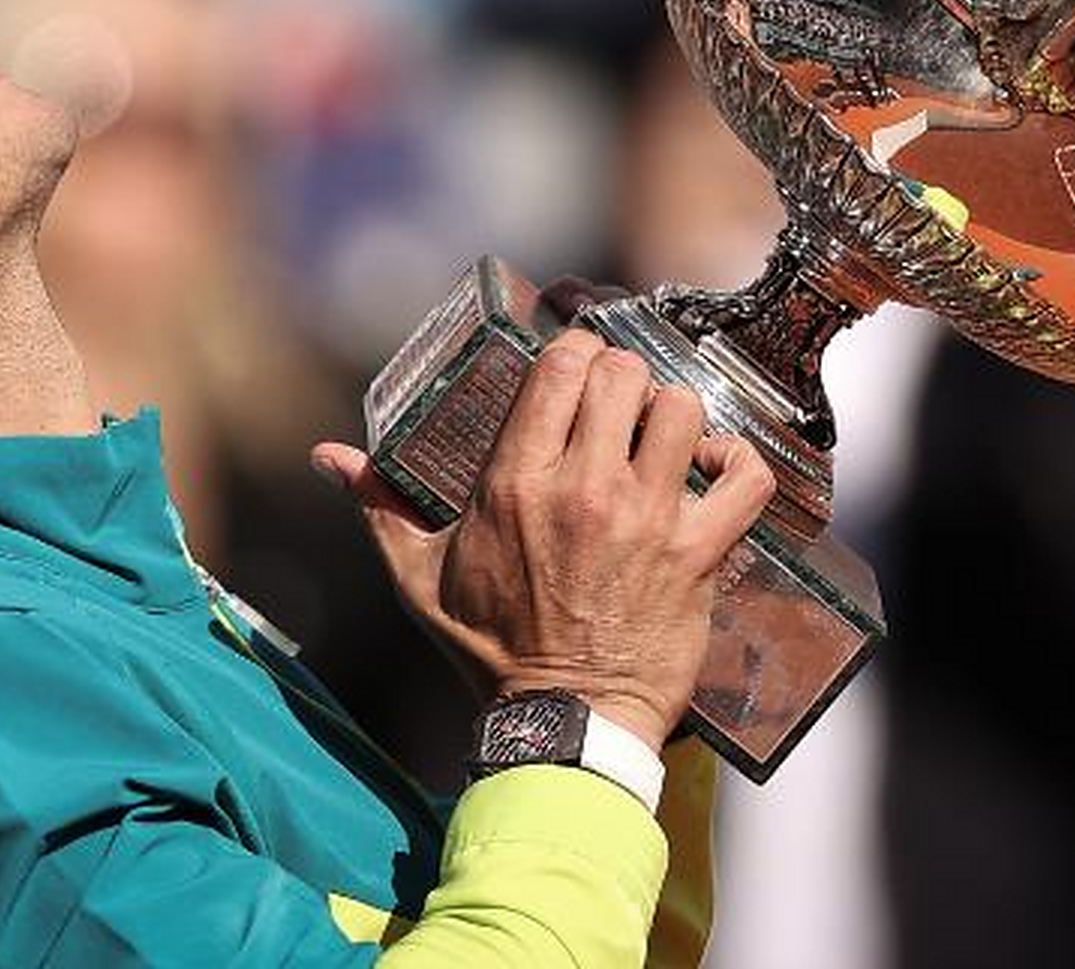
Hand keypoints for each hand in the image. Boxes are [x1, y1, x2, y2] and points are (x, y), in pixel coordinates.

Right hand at [313, 329, 775, 749]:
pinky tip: (717, 469)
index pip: (561, 366)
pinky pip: (744, 478)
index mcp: (514, 482)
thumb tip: (330, 457)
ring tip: (664, 437)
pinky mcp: (697, 553)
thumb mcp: (419, 578)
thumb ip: (379, 506)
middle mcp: (583, 488)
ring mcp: (646, 518)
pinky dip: (740, 463)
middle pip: (623, 375)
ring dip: (675, 415)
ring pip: (683, 410)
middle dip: (623, 377)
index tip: (580, 366)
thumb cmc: (490, 652)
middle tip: (619, 402)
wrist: (561, 723)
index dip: (578, 351)